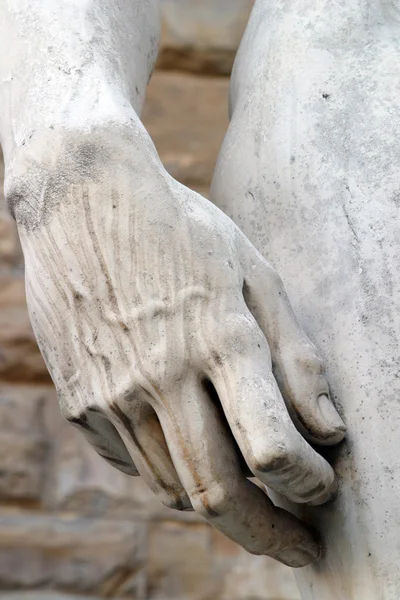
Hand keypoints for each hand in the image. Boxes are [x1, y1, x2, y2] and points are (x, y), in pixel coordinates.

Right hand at [14, 142, 344, 566]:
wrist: (83, 199)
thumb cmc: (180, 229)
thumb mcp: (253, 271)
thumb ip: (295, 354)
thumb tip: (329, 430)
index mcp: (217, 337)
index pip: (273, 449)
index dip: (309, 484)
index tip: (324, 487)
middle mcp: (160, 374)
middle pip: (220, 491)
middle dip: (270, 534)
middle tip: (298, 547)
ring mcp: (112, 391)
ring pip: (174, 486)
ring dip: (221, 505)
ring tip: (250, 500)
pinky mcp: (80, 398)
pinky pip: (132, 462)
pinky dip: (171, 471)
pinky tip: (188, 450)